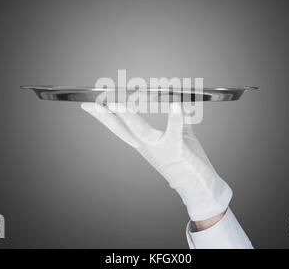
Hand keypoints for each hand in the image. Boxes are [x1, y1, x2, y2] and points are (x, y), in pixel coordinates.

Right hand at [81, 102, 231, 220]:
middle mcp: (147, 147)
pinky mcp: (176, 150)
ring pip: (140, 132)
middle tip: (90, 104)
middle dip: (105, 116)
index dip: (105, 116)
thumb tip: (179, 102)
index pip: (120, 126)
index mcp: (144, 142)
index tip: (90, 105)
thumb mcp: (180, 135)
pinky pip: (175, 132)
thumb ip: (178, 118)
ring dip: (128, 118)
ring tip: (118, 104)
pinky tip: (175, 104)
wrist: (198, 186)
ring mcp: (159, 149)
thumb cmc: (187, 162)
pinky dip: (175, 118)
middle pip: (121, 129)